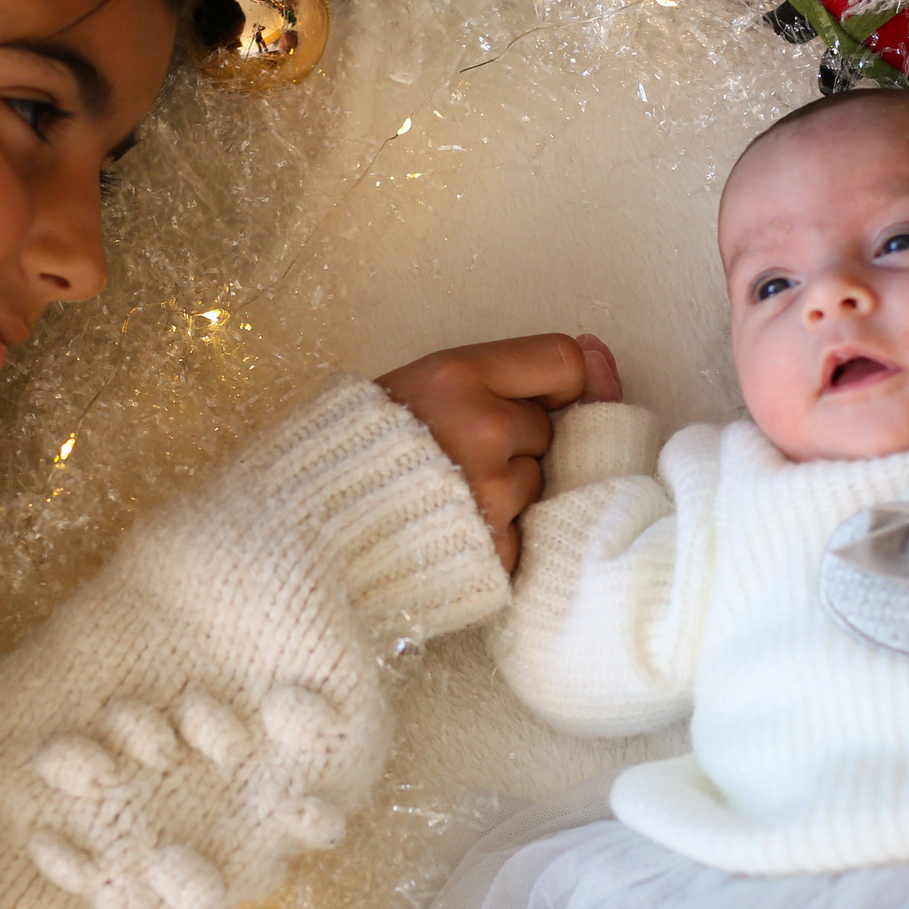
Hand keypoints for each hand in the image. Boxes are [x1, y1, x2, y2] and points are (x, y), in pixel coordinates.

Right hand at [378, 333, 622, 570]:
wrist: (307, 528)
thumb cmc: (360, 451)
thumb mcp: (423, 384)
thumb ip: (508, 372)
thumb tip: (601, 357)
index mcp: (457, 376)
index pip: (563, 362)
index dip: (560, 385)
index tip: (541, 401)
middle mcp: (482, 429)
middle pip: (548, 431)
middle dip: (516, 446)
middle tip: (455, 459)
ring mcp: (491, 494)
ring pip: (535, 486)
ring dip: (507, 495)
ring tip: (448, 500)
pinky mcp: (493, 551)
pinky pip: (523, 536)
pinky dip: (497, 539)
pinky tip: (453, 534)